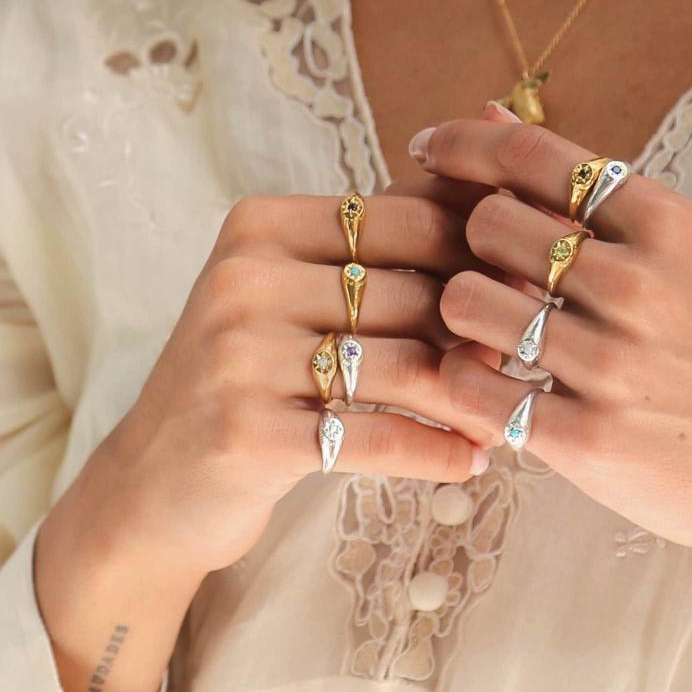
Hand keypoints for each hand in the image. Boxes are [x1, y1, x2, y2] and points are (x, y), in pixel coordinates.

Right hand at [74, 187, 500, 579]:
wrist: (156, 479)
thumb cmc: (249, 374)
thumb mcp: (293, 291)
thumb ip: (379, 248)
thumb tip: (496, 211)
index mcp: (263, 226)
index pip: (406, 218)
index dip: (481, 251)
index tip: (529, 282)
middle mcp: (246, 280)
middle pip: (411, 294)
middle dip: (481, 328)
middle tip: (534, 353)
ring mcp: (241, 356)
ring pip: (404, 366)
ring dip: (473, 396)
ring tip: (512, 411)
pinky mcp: (248, 433)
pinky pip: (376, 438)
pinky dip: (435, 451)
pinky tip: (471, 460)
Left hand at [409, 114, 691, 647]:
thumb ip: (594, 195)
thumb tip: (495, 115)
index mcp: (669, 223)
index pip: (533, 154)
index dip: (463, 144)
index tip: (428, 151)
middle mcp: (638, 284)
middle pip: (484, 224)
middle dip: (468, 243)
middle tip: (484, 273)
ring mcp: (612, 365)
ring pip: (464, 302)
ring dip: (461, 316)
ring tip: (493, 337)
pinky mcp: (588, 441)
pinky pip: (474, 390)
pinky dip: (464, 385)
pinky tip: (494, 392)